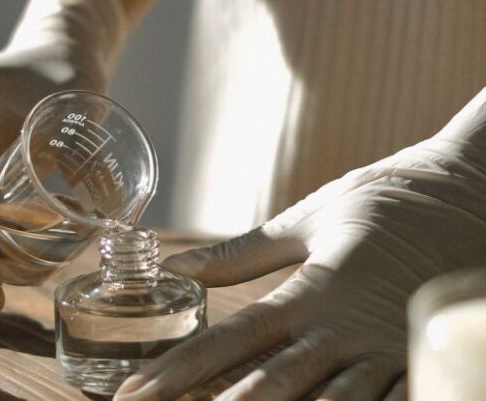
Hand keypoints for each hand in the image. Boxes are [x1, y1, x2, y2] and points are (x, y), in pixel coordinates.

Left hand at [114, 87, 485, 400]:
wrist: (473, 193)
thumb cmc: (387, 199)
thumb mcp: (310, 217)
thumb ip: (244, 251)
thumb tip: (179, 264)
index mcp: (309, 292)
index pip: (230, 341)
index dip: (178, 370)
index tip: (136, 392)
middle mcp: (341, 331)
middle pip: (265, 388)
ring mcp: (383, 354)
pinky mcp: (417, 362)